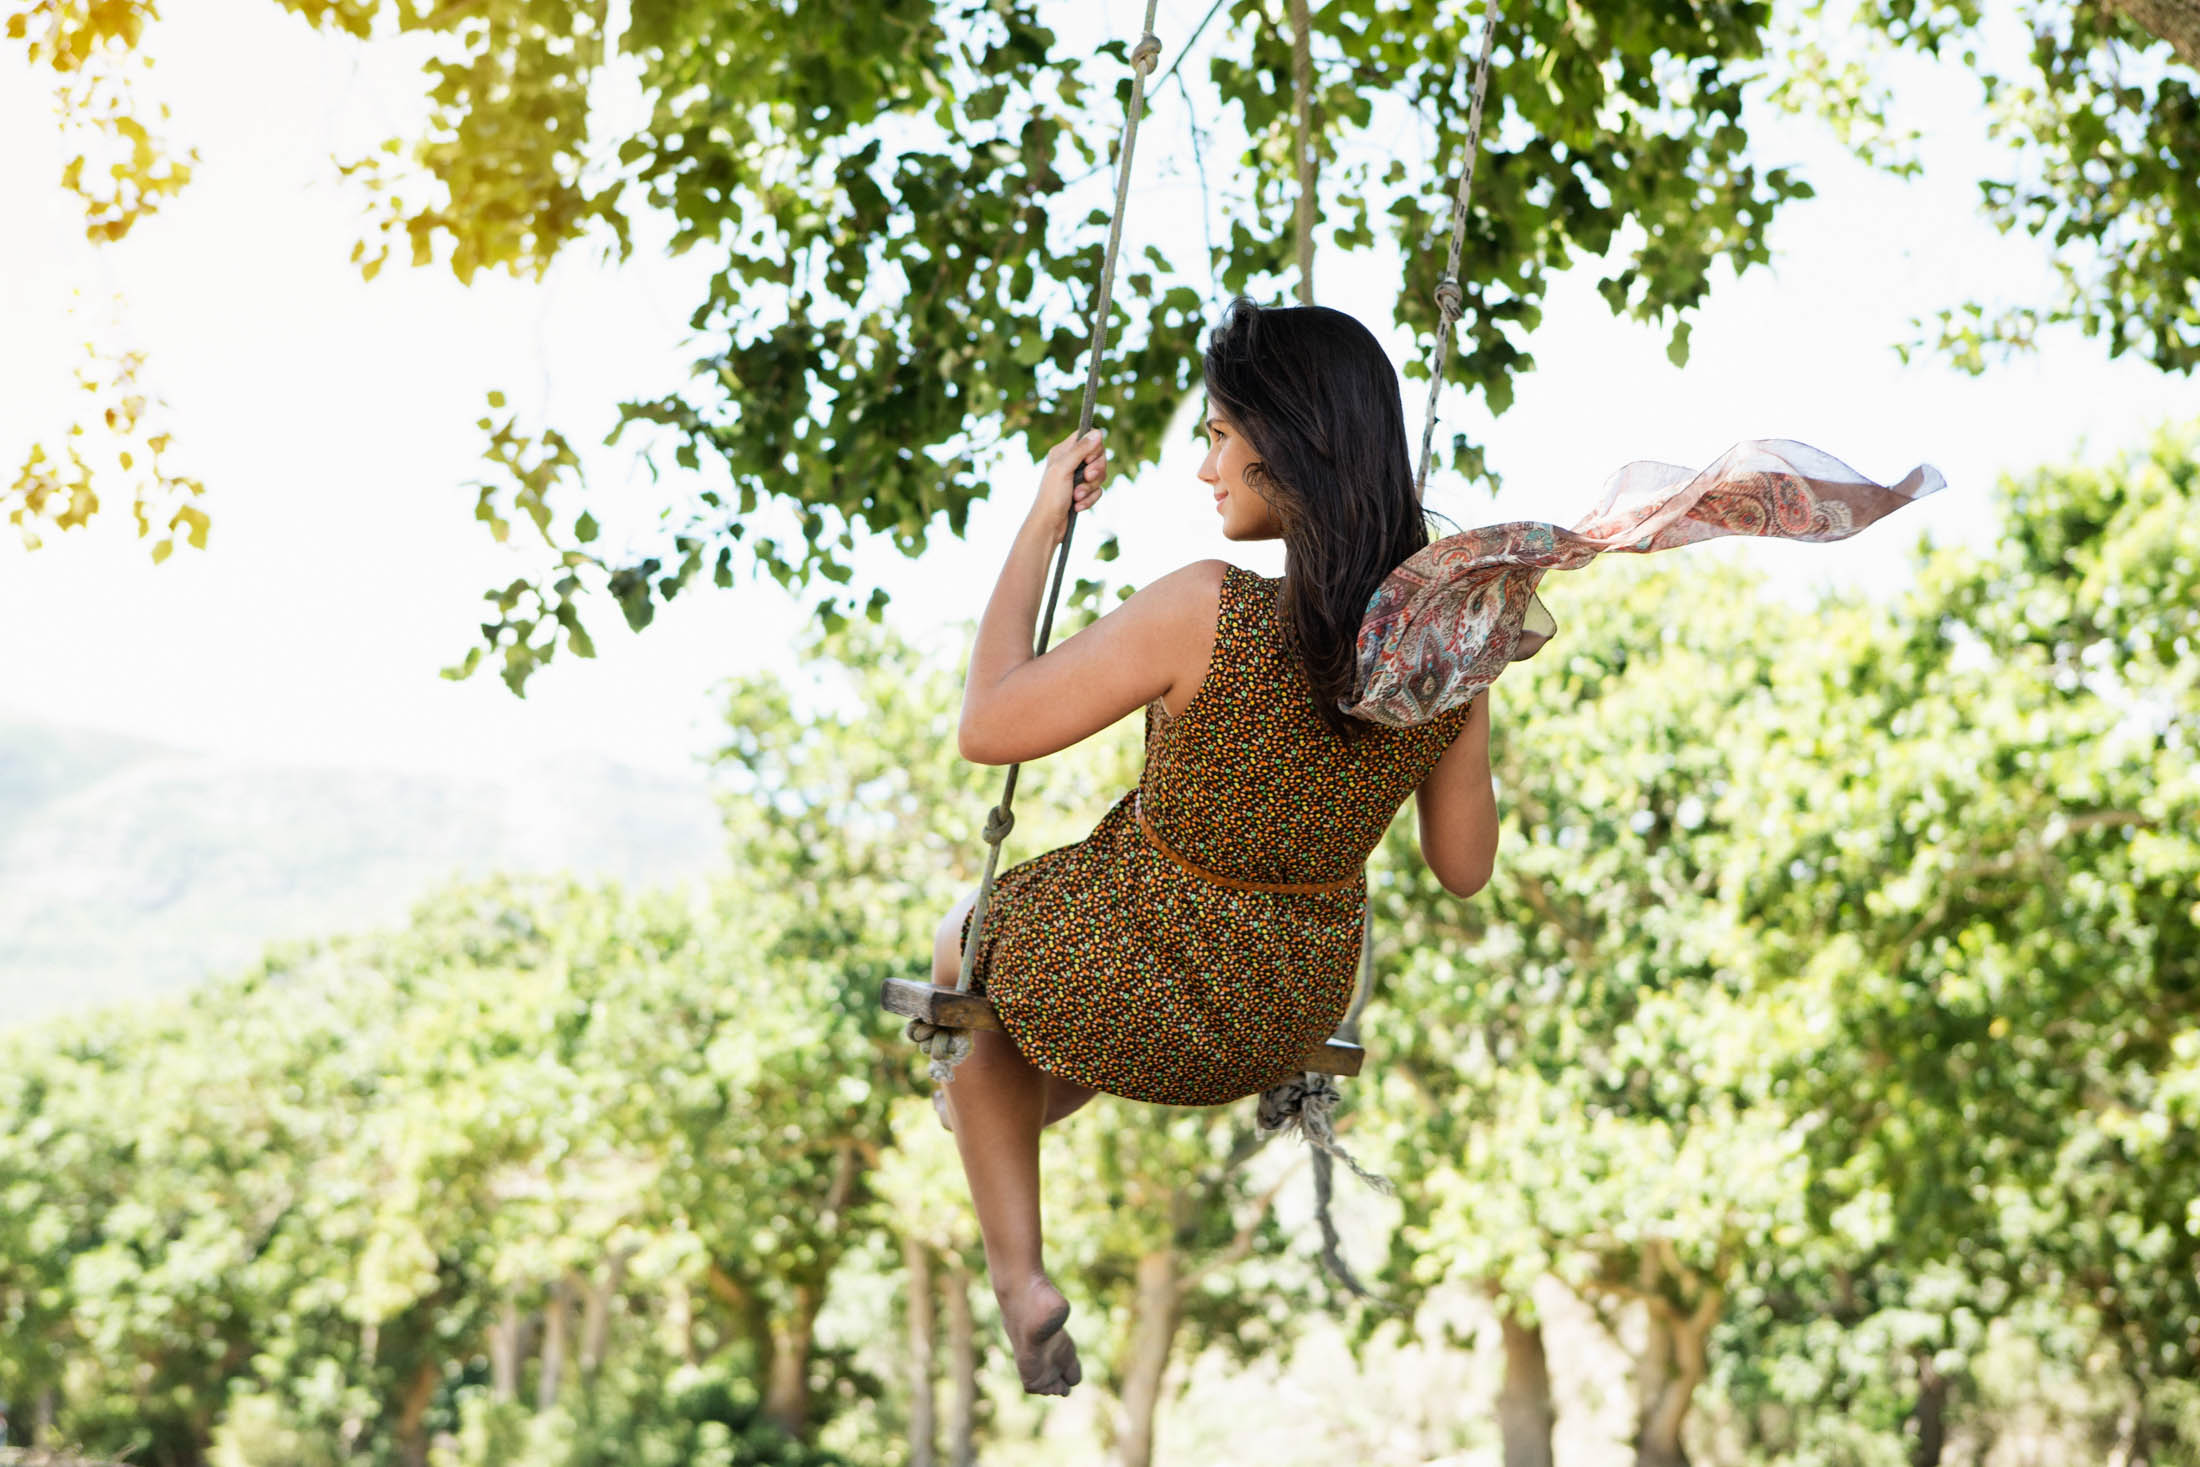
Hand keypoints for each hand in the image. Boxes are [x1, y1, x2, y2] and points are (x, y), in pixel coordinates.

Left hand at [1027, 427, 1108, 546]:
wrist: (1049, 525)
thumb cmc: (1051, 496)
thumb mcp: (1064, 469)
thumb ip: (1080, 450)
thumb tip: (1098, 432)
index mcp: (1063, 451)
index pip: (1087, 436)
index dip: (1094, 447)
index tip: (1089, 459)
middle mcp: (1071, 462)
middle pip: (1098, 456)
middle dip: (1096, 470)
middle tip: (1087, 478)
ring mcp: (1077, 477)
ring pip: (1100, 475)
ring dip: (1090, 488)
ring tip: (1077, 496)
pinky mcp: (1083, 492)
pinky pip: (1098, 490)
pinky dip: (1089, 499)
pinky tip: (1077, 506)